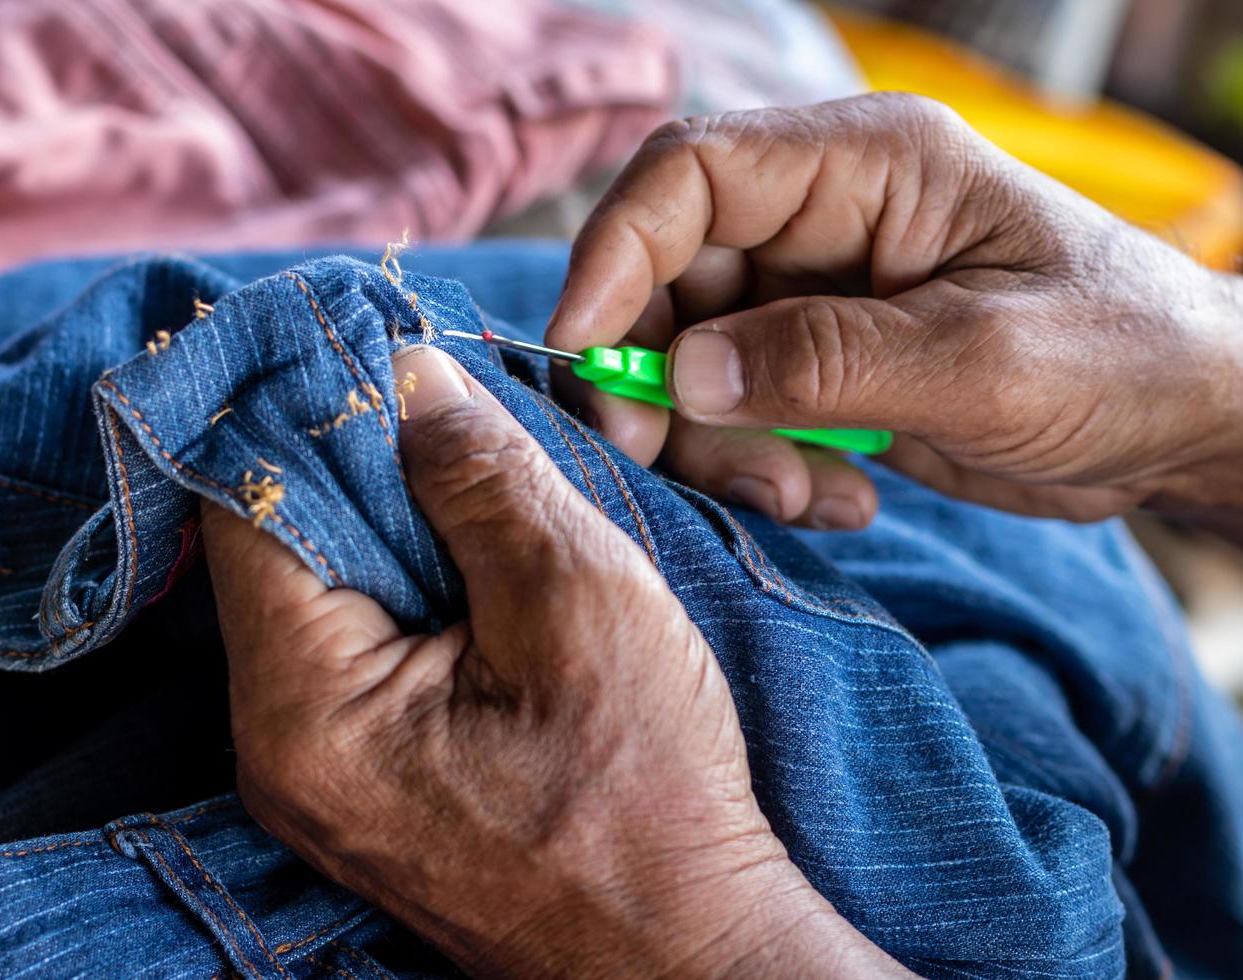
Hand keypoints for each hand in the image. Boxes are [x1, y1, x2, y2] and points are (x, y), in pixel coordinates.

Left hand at [203, 345, 906, 977]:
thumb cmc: (648, 795)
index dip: (299, 402)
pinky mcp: (362, 772)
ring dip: (384, 509)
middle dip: (348, 451)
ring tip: (461, 450)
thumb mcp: (577, 602)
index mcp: (305, 706)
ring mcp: (314, 767)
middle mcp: (276, 744)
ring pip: (318, 586)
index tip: (359, 328)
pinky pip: (354, 638)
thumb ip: (478, 477)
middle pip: (273, 543)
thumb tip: (406, 373)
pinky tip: (467, 537)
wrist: (684, 950)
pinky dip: (402, 571)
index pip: (247, 503)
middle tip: (428, 381)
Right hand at [547, 93, 1242, 527]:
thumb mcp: (984, 363)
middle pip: (669, 276)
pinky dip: (761, 467)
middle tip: (663, 455)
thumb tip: (684, 371)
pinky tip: (840, 497)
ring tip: (802, 495)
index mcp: (866, 166)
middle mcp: (824, 220)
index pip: (690, 175)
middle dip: (654, 375)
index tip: (583, 350)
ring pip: (690, 357)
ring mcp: (817, 298)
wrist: (1186, 422)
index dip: (614, 253)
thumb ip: (828, 362)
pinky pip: (737, 413)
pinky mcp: (821, 368)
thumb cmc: (1124, 357)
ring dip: (717, 441)